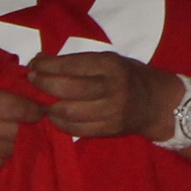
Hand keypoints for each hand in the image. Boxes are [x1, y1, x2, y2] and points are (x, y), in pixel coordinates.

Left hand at [26, 51, 177, 139]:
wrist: (159, 103)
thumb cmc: (131, 76)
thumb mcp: (111, 61)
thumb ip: (81, 63)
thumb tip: (42, 62)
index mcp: (111, 65)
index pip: (73, 65)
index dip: (49, 65)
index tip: (33, 64)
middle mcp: (112, 88)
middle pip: (68, 89)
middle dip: (44, 84)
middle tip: (32, 81)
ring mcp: (111, 111)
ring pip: (69, 111)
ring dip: (49, 107)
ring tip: (42, 101)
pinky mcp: (109, 129)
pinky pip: (76, 129)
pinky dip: (60, 123)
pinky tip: (55, 116)